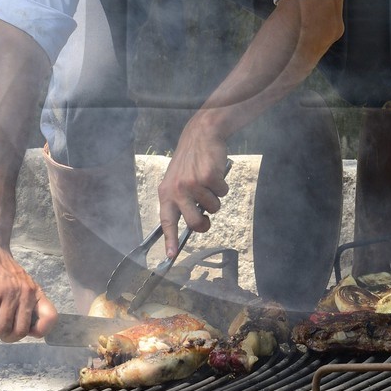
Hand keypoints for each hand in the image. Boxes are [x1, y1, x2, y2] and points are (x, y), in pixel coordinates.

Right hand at [0, 241, 57, 341]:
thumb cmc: (2, 269)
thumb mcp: (21, 284)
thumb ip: (24, 303)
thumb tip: (19, 329)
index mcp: (35, 293)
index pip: (50, 317)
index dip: (40, 331)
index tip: (25, 331)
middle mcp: (25, 294)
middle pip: (19, 332)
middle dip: (6, 338)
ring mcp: (8, 294)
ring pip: (1, 329)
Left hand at [158, 120, 230, 257]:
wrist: (201, 134)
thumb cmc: (190, 160)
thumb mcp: (177, 180)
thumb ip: (180, 200)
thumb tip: (193, 224)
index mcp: (166, 193)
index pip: (166, 221)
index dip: (170, 240)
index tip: (170, 256)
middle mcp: (177, 190)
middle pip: (194, 223)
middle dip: (204, 224)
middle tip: (207, 219)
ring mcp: (193, 184)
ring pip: (213, 208)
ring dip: (215, 197)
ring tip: (208, 181)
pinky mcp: (209, 177)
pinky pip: (223, 193)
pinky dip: (223, 185)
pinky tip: (216, 172)